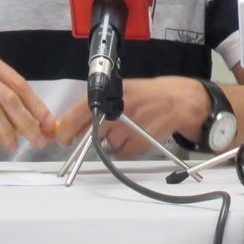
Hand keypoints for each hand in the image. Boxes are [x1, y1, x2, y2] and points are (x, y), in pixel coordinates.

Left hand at [52, 76, 207, 157]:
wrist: (181, 101)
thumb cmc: (151, 94)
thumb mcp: (126, 90)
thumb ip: (102, 104)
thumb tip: (74, 124)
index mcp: (114, 92)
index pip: (81, 111)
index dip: (66, 127)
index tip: (61, 138)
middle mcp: (120, 109)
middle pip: (92, 132)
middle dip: (88, 138)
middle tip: (90, 138)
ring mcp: (131, 126)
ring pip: (108, 144)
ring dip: (111, 142)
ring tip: (126, 130)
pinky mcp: (140, 141)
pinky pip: (122, 153)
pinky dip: (124, 149)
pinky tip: (135, 137)